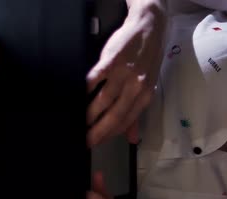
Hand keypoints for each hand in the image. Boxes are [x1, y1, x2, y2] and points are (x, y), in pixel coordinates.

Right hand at [86, 1, 165, 147]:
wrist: (150, 29)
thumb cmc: (147, 59)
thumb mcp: (148, 86)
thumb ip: (137, 114)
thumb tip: (132, 139)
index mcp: (146, 96)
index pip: (127, 121)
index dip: (111, 134)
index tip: (97, 143)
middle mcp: (137, 87)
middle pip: (116, 115)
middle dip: (99, 131)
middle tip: (85, 141)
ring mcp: (124, 74)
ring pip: (104, 100)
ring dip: (90, 114)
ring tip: (78, 123)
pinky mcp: (112, 61)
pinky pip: (95, 79)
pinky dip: (84, 90)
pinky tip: (77, 98)